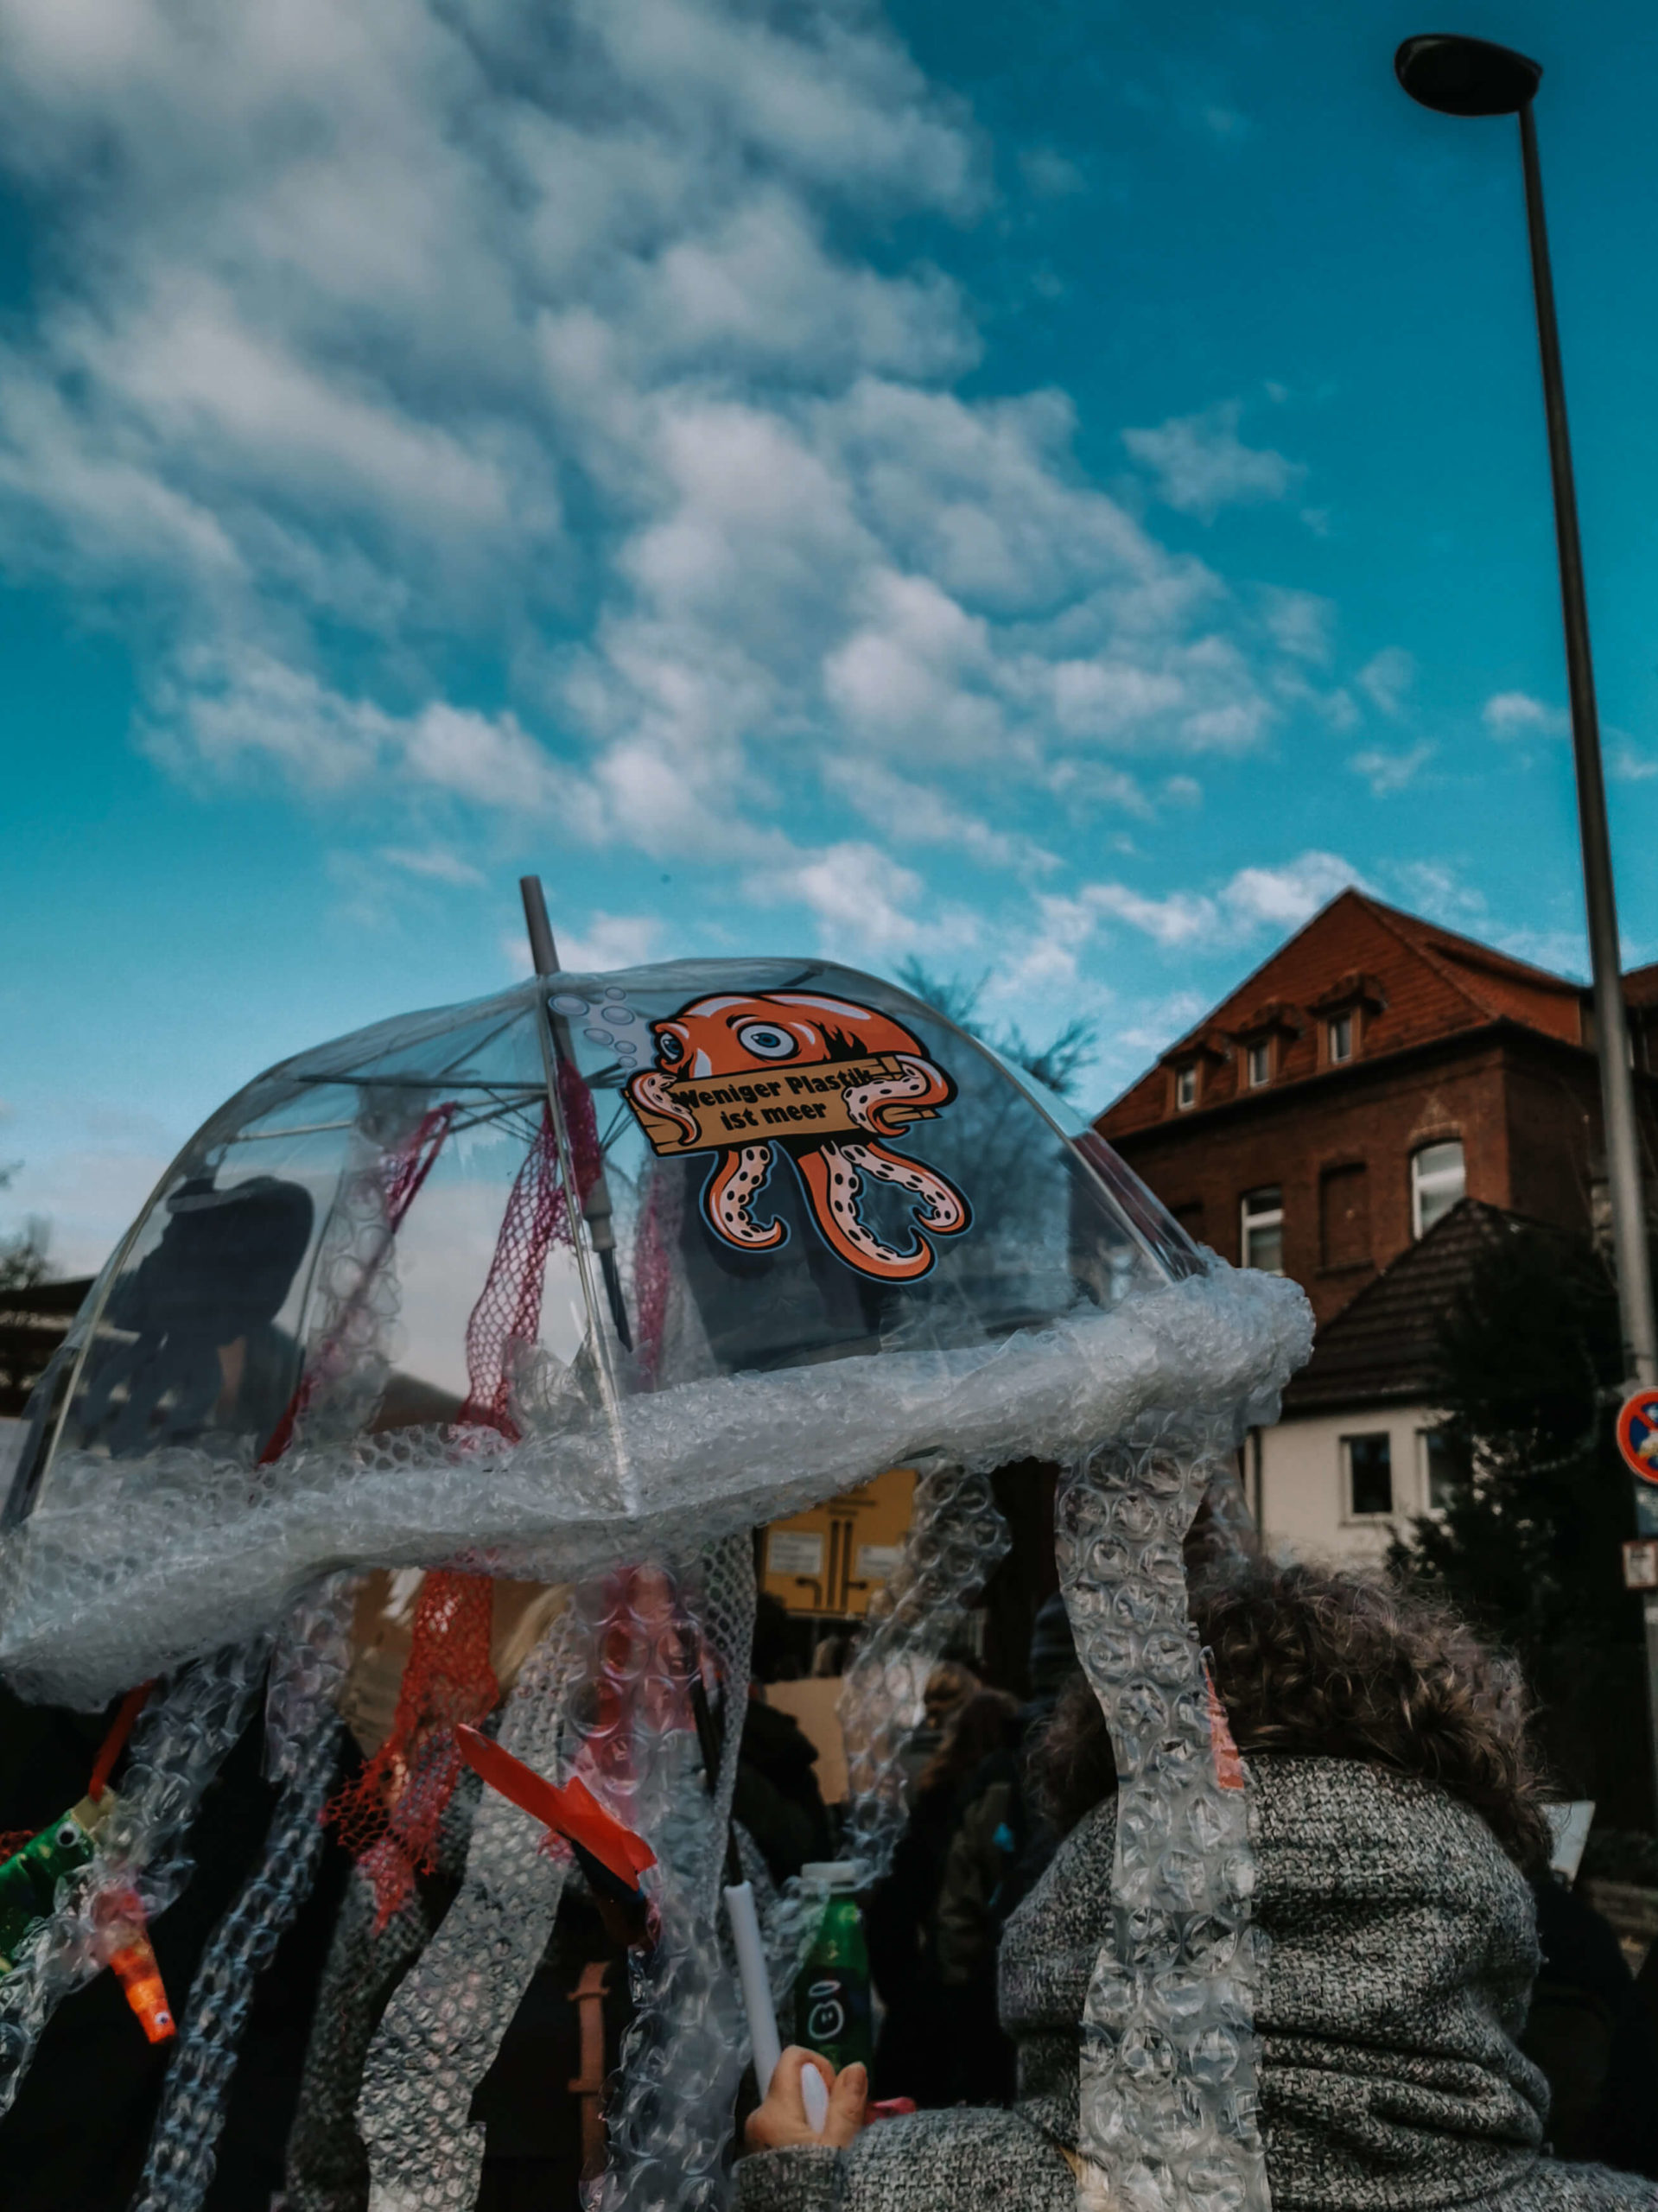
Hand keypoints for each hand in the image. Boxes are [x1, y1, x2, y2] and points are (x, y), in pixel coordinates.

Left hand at [744, 2047, 867, 2152]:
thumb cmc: (813, 2186)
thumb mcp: (838, 2148)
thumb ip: (846, 2106)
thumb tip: (855, 2067)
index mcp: (774, 2110)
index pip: (793, 2058)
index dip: (819, 2068)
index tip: (833, 2097)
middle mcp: (758, 2117)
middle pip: (795, 2083)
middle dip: (820, 2097)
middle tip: (836, 2128)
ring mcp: (756, 2136)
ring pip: (792, 2105)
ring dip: (812, 2116)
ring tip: (829, 2147)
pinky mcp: (759, 2153)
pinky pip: (783, 2126)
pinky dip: (801, 2132)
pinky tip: (815, 2157)